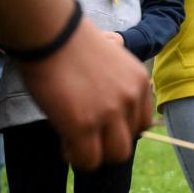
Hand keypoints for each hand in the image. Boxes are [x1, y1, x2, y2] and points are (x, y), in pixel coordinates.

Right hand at [18, 17, 153, 168]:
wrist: (52, 32)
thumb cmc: (73, 43)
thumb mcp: (111, 63)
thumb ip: (117, 88)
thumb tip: (107, 118)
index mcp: (140, 82)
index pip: (142, 122)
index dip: (120, 128)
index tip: (101, 125)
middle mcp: (130, 98)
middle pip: (130, 141)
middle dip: (109, 144)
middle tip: (88, 136)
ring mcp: (109, 113)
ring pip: (114, 156)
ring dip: (95, 154)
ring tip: (74, 142)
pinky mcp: (83, 124)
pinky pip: (88, 160)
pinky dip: (76, 157)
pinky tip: (64, 142)